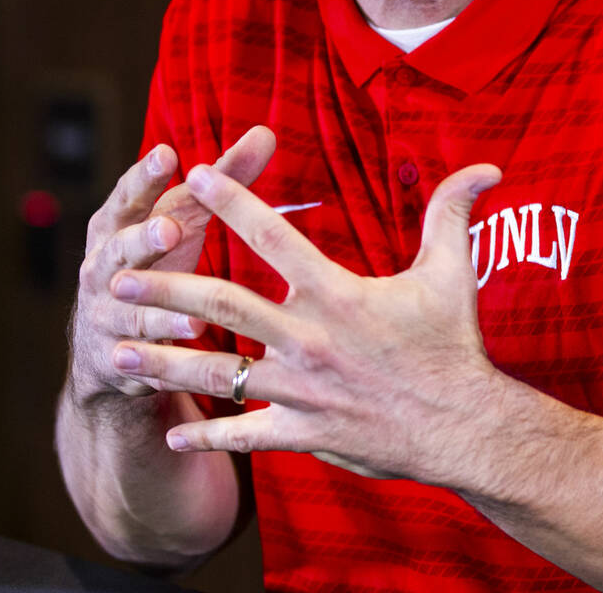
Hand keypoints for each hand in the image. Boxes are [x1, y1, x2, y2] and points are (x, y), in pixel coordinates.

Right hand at [67, 126, 276, 401]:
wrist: (111, 340)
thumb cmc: (160, 256)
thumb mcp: (185, 217)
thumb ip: (224, 179)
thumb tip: (266, 132)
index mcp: (116, 225)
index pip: (128, 195)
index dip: (145, 176)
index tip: (168, 153)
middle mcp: (102, 268)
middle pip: (118, 250)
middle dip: (143, 240)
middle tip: (170, 229)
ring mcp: (105, 315)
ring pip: (131, 312)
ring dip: (160, 313)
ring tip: (194, 319)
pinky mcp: (118, 359)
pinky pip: (143, 360)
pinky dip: (166, 361)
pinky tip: (191, 361)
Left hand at [107, 156, 502, 483]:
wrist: (463, 426)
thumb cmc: (453, 343)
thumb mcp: (453, 271)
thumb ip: (454, 212)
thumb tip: (487, 168)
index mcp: (338, 293)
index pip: (273, 238)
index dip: (232, 202)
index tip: (194, 177)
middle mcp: (309, 338)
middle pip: (223, 304)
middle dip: (166, 286)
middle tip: (118, 274)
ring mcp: (301, 389)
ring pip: (217, 372)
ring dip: (163, 360)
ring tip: (115, 350)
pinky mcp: (303, 433)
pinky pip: (245, 434)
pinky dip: (207, 434)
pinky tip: (171, 430)